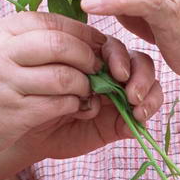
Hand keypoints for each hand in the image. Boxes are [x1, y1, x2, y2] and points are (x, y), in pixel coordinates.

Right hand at [0, 11, 106, 159]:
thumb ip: (27, 39)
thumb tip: (77, 34)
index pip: (51, 21)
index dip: (82, 31)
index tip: (97, 43)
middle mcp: (0, 53)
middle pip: (61, 45)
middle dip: (87, 56)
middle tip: (98, 67)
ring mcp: (5, 84)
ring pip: (64, 77)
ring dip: (84, 84)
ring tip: (87, 90)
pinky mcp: (12, 114)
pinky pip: (57, 105)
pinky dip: (74, 105)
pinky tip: (75, 107)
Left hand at [17, 33, 162, 160]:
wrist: (31, 132)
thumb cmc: (35, 97)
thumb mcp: (47, 78)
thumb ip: (67, 67)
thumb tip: (90, 63)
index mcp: (92, 57)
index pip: (114, 47)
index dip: (119, 55)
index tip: (115, 71)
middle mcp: (109, 73)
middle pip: (137, 61)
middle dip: (139, 74)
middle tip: (131, 92)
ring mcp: (119, 96)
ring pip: (148, 83)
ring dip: (148, 92)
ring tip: (136, 107)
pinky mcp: (124, 120)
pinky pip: (146, 110)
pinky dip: (147, 112)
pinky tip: (137, 119)